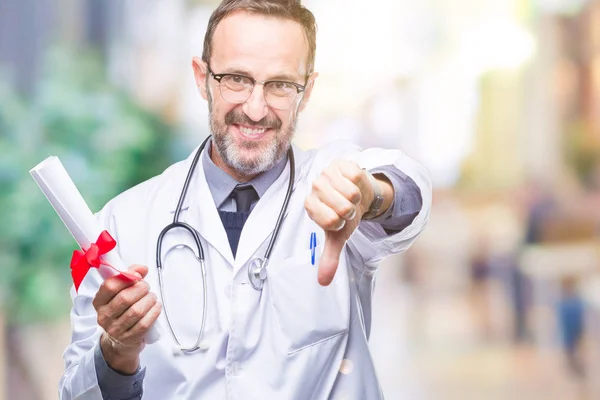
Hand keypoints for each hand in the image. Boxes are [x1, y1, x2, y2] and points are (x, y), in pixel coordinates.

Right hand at [92, 264, 161, 373]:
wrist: (119, 341)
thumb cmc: (122, 311)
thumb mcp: (120, 293)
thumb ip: (130, 276)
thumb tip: (142, 268)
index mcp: (99, 302)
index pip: (109, 286)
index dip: (126, 277)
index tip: (137, 275)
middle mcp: (104, 316)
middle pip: (125, 298)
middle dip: (141, 289)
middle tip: (146, 287)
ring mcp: (115, 329)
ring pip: (136, 311)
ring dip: (149, 300)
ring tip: (151, 297)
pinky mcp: (129, 338)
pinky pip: (145, 323)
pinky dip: (154, 312)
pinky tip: (155, 307)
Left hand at [304, 160, 374, 285]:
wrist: (358, 193)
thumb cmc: (345, 215)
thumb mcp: (338, 236)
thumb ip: (330, 258)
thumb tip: (323, 283)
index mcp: (310, 206)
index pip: (329, 221)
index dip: (341, 223)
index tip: (339, 220)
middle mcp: (315, 188)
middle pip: (342, 208)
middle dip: (351, 211)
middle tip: (347, 207)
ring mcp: (327, 174)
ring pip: (351, 193)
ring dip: (357, 198)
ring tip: (351, 197)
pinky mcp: (341, 164)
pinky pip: (356, 178)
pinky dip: (360, 184)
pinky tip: (354, 184)